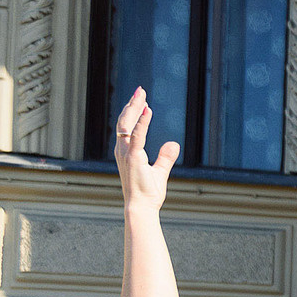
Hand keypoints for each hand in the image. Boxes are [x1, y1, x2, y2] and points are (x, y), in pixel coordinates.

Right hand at [110, 87, 178, 212]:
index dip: (133, 112)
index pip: (127, 126)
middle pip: (124, 121)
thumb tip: (174, 144)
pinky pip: (137, 135)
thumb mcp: (159, 172)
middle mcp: (122, 150)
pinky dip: (142, 121)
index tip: (141, 100)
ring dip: (134, 107)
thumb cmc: (147, 193)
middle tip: (140, 90)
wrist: (141, 206)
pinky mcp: (133, 157)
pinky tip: (147, 110)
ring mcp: (126, 153)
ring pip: (126, 124)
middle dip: (132, 104)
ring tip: (141, 94)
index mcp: (127, 152)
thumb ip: (165, 157)